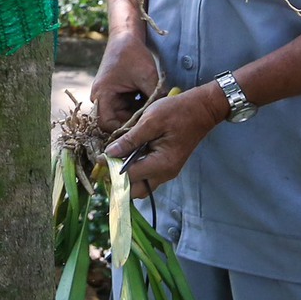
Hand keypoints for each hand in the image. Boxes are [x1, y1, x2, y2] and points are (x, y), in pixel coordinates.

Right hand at [90, 32, 161, 131]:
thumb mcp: (147, 76)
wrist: (126, 36)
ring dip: (137, 115)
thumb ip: (155, 97)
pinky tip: (150, 104)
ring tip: (153, 113)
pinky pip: (126, 108)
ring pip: (122, 116)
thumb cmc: (132, 53)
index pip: (107, 124)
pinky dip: (137, 108)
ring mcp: (108, 96)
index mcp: (102, 94)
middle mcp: (101, 97)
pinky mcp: (116, 94)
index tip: (142, 129)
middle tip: (152, 123)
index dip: (124, 130)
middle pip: (115, 122)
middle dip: (133, 122)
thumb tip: (166, 115)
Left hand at [104, 83, 227, 199]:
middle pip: (135, 190)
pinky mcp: (167, 166)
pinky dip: (135, 171)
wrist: (202, 109)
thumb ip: (130, 139)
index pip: (129, 177)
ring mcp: (167, 172)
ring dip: (126, 177)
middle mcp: (165, 173)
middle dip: (118, 181)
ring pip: (141, 186)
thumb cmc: (177, 111)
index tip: (99, 159)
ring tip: (114, 160)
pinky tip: (127, 156)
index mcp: (161, 164)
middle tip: (106, 164)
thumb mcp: (150, 121)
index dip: (111, 169)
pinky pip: (147, 176)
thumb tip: (110, 153)